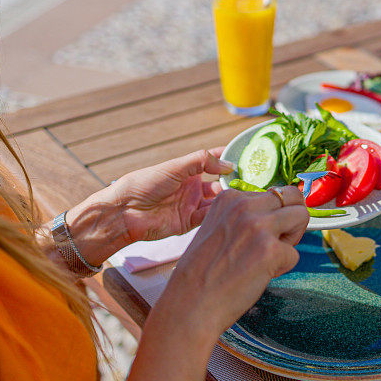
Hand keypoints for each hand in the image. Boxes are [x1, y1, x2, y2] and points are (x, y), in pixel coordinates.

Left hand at [63, 148, 233, 265]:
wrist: (126, 211)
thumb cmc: (145, 183)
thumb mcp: (175, 166)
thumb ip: (202, 161)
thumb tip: (228, 163)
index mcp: (187, 170)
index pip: (213, 161)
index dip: (229, 159)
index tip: (249, 158)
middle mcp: (192, 187)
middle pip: (220, 183)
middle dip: (235, 182)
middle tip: (255, 181)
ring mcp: (192, 205)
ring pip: (218, 201)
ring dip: (230, 199)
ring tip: (248, 196)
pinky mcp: (189, 223)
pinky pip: (209, 217)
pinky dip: (220, 214)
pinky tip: (231, 210)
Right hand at [158, 186, 308, 337]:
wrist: (189, 305)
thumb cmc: (202, 274)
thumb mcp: (217, 228)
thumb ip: (244, 217)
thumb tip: (280, 213)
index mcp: (229, 197)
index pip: (272, 195)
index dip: (272, 216)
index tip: (257, 236)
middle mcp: (244, 205)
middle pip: (292, 198)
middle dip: (291, 221)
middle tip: (274, 244)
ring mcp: (258, 225)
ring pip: (302, 216)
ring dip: (291, 240)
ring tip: (268, 259)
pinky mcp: (270, 250)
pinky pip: (295, 254)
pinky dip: (282, 269)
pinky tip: (258, 276)